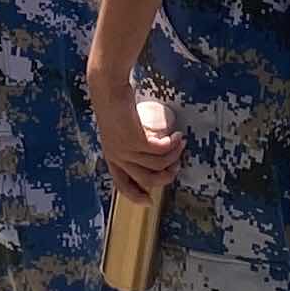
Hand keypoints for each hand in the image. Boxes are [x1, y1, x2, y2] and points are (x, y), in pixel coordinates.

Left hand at [90, 62, 180, 198]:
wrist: (109, 89)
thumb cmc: (115, 105)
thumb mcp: (119, 130)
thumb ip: (129, 142)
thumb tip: (152, 149)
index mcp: (111, 157)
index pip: (122, 185)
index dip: (136, 196)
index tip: (150, 202)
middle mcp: (117, 157)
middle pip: (147, 180)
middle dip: (166, 176)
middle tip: (177, 165)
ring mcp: (125, 150)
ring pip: (157, 164)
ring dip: (174, 155)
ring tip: (181, 143)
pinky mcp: (135, 140)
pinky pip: (161, 150)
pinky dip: (172, 145)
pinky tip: (177, 136)